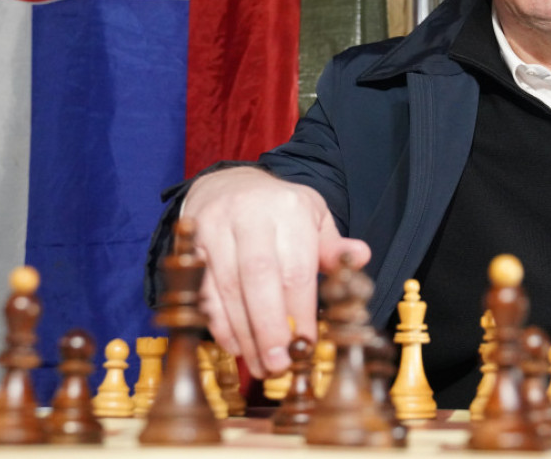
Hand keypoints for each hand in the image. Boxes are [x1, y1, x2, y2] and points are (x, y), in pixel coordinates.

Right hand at [181, 166, 370, 377]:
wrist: (228, 184)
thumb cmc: (279, 210)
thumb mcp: (312, 218)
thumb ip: (333, 246)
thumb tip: (360, 256)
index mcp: (288, 209)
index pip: (296, 267)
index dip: (301, 311)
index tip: (307, 343)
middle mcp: (249, 215)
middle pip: (258, 279)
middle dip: (269, 328)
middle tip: (279, 365)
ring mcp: (215, 229)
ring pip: (226, 289)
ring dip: (243, 333)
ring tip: (259, 365)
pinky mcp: (191, 245)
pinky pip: (201, 291)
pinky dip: (217, 323)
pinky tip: (234, 346)